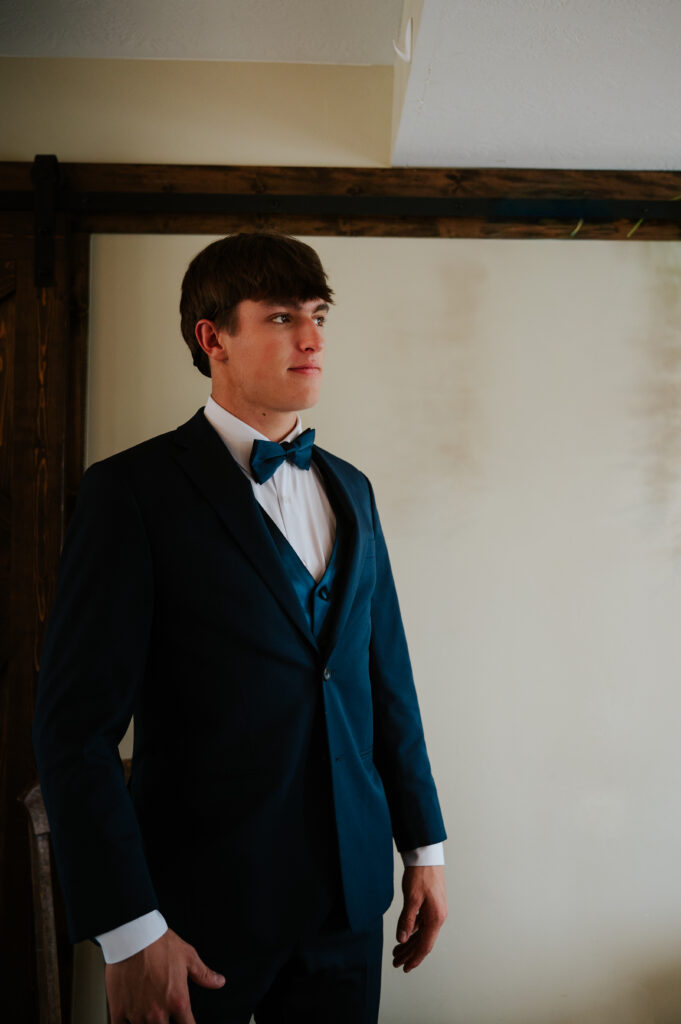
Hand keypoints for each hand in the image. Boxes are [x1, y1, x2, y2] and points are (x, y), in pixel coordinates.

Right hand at [104, 927, 224, 1023]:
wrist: (133, 935)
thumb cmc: (160, 944)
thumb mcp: (188, 956)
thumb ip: (203, 974)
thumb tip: (219, 982)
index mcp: (178, 1001)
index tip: (187, 1022)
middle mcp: (158, 1013)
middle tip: (165, 1014)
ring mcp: (137, 1014)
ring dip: (147, 1022)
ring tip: (148, 1011)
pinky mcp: (118, 1011)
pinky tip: (129, 1017)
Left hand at [392, 865, 446, 973]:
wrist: (426, 856)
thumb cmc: (420, 875)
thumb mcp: (411, 898)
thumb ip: (407, 920)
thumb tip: (402, 939)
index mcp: (436, 918)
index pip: (425, 945)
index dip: (414, 958)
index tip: (405, 968)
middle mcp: (438, 917)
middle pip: (423, 941)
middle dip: (409, 953)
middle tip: (396, 962)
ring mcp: (435, 911)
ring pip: (422, 933)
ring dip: (409, 943)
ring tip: (397, 951)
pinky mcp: (430, 905)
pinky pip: (421, 924)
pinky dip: (412, 932)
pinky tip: (404, 935)